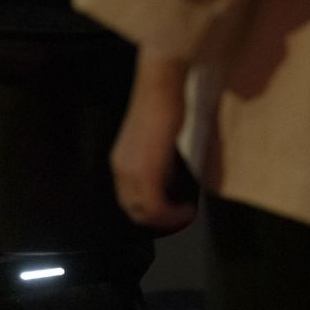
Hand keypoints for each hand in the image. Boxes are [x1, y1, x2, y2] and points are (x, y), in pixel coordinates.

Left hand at [110, 51, 197, 233]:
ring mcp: (131, 173)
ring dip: (168, 218)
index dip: (151, 211)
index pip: (130, 200)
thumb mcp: (156, 144)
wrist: (159, 90)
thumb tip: (168, 183)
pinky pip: (156, 206)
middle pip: (135, 210)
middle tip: (182, 217)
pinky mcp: (146, 173)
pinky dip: (173, 213)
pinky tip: (188, 208)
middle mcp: (120, 171)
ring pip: (145, 211)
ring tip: (187, 213)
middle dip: (160, 219)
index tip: (172, 212)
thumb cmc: (161, 108)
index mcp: (120, 164)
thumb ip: (158, 165)